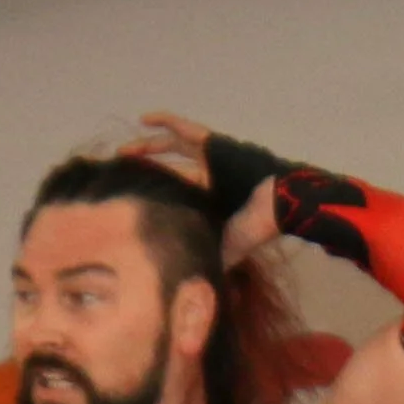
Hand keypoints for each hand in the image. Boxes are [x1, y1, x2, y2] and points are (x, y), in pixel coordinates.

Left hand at [125, 110, 280, 255]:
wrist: (277, 202)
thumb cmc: (256, 225)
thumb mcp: (230, 247)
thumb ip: (215, 259)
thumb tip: (200, 284)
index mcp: (214, 198)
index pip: (182, 193)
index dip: (162, 194)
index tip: (139, 199)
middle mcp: (211, 175)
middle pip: (174, 168)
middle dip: (151, 169)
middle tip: (126, 172)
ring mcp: (212, 156)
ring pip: (174, 147)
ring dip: (150, 147)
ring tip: (125, 150)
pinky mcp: (212, 143)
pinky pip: (184, 128)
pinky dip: (165, 121)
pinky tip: (143, 119)